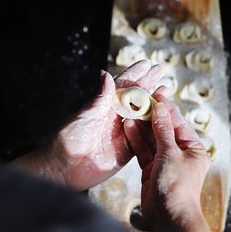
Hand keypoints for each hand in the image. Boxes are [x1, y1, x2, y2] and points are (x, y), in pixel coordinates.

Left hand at [12, 60, 164, 189]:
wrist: (64, 168)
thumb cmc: (69, 138)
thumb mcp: (86, 115)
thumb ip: (101, 97)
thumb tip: (106, 73)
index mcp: (105, 106)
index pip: (123, 86)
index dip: (135, 74)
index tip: (147, 64)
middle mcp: (115, 117)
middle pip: (136, 98)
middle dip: (149, 83)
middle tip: (161, 71)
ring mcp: (123, 133)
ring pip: (143, 115)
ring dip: (155, 104)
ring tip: (166, 90)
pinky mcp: (127, 149)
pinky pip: (144, 137)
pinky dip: (154, 127)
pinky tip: (164, 118)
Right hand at [123, 94, 210, 231]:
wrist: (168, 216)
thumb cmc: (177, 186)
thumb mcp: (171, 153)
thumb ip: (163, 130)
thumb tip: (161, 108)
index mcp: (193, 148)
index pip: (178, 123)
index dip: (166, 108)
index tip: (156, 94)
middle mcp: (180, 154)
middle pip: (164, 130)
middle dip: (151, 116)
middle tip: (139, 101)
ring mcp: (165, 162)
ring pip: (151, 140)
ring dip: (141, 127)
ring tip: (130, 111)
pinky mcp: (151, 170)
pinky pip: (144, 151)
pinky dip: (136, 140)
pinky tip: (129, 127)